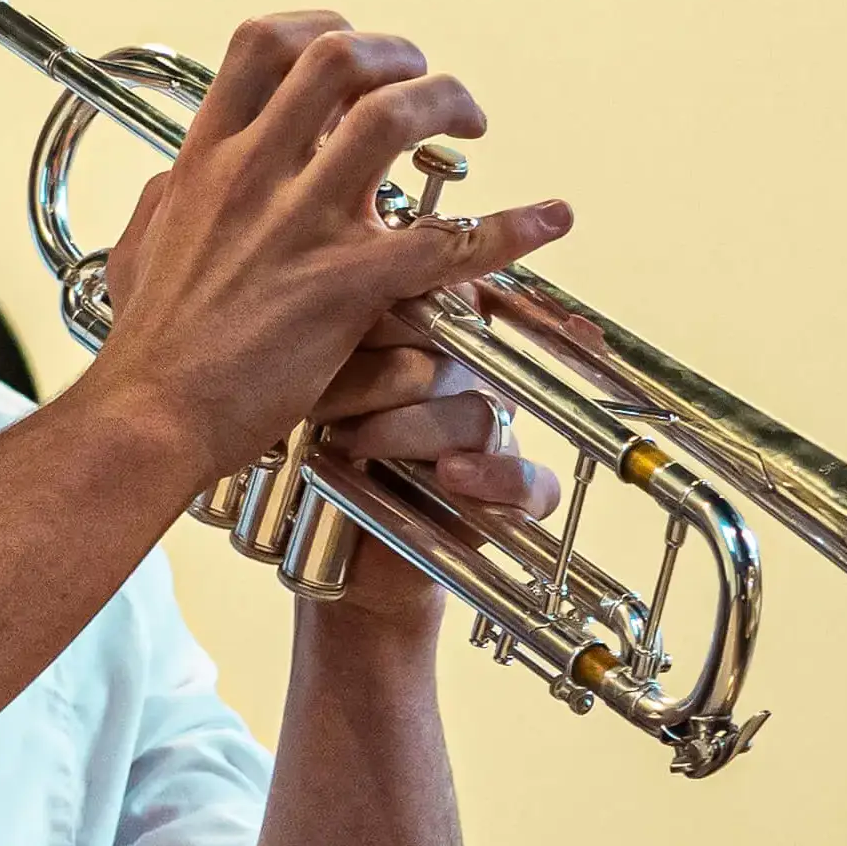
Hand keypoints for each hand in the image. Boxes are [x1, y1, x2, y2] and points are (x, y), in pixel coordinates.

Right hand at [97, 11, 572, 482]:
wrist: (150, 414)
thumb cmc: (150, 346)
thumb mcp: (139, 248)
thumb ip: (164, 201)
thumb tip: (174, 178)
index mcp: (208, 159)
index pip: (263, 44)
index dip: (321, 27)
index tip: (352, 48)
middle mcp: (256, 175)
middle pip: (339, 59)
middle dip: (399, 56)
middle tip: (423, 82)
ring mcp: (301, 225)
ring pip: (392, 119)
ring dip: (447, 104)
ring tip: (470, 125)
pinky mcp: (343, 285)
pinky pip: (444, 241)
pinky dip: (508, 228)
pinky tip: (545, 222)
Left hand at [315, 292, 559, 517]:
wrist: (341, 558)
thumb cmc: (324, 464)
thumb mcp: (316, 394)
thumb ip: (332, 341)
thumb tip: (320, 287)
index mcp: (433, 346)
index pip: (446, 300)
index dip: (407, 305)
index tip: (358, 315)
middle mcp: (470, 384)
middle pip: (455, 354)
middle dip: (384, 373)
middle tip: (324, 394)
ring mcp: (496, 438)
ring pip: (477, 414)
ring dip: (409, 430)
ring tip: (352, 445)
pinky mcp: (512, 497)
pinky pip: (530, 480)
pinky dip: (494, 477)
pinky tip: (451, 477)